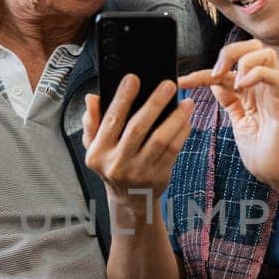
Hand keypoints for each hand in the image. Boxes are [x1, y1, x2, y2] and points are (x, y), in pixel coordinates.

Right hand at [83, 74, 191, 219]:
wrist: (130, 200)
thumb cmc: (112, 165)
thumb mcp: (95, 148)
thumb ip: (92, 122)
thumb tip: (92, 98)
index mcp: (99, 152)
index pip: (111, 120)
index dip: (122, 98)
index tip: (133, 78)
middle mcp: (117, 163)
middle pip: (138, 128)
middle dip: (154, 104)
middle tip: (168, 85)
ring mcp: (139, 172)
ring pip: (160, 140)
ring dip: (175, 118)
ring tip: (186, 103)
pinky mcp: (158, 177)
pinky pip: (173, 151)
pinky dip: (181, 133)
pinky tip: (186, 120)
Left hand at [179, 39, 278, 195]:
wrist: (278, 174)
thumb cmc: (261, 152)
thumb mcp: (238, 122)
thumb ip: (229, 101)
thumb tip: (215, 83)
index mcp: (253, 91)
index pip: (230, 66)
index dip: (203, 71)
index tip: (183, 82)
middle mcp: (265, 88)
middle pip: (254, 47)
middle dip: (231, 52)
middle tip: (216, 73)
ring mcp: (275, 94)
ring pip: (266, 54)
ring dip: (244, 62)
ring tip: (233, 82)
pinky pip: (273, 76)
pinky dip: (255, 75)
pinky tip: (242, 88)